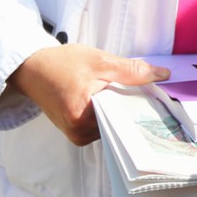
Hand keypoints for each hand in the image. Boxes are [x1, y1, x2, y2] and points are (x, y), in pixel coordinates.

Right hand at [7, 44, 169, 145]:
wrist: (33, 68)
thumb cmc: (62, 64)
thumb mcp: (100, 61)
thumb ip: (132, 70)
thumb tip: (163, 75)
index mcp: (82, 119)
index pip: (123, 117)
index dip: (142, 105)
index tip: (158, 98)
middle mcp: (78, 133)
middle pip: (118, 123)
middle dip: (131, 107)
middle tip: (147, 92)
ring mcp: (76, 135)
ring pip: (111, 123)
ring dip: (119, 109)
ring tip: (126, 93)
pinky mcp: (75, 132)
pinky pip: (101, 123)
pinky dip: (109, 111)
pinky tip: (113, 99)